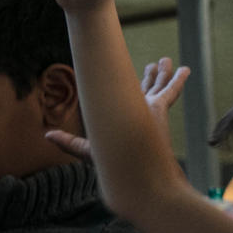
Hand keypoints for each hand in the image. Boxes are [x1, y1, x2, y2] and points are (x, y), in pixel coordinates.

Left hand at [49, 59, 188, 161]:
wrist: (137, 172)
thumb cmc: (112, 164)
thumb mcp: (88, 151)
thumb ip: (69, 142)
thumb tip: (48, 134)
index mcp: (123, 118)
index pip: (124, 100)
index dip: (123, 88)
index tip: (122, 77)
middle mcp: (138, 112)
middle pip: (146, 90)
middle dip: (149, 78)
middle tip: (153, 65)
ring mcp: (151, 109)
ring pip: (158, 87)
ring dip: (162, 74)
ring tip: (165, 60)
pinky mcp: (159, 108)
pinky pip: (171, 91)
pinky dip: (178, 80)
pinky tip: (185, 69)